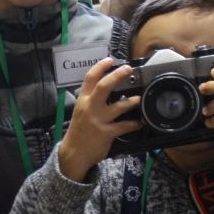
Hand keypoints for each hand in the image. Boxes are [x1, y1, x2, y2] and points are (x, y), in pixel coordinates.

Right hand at [55, 60, 142, 181]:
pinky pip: (124, 126)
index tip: (110, 59)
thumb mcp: (80, 111)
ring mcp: (98, 120)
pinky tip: (140, 122)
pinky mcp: (106, 133)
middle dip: (117, 76)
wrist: (73, 153)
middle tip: (128, 69)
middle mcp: (90, 107)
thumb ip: (91, 99)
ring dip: (132, 101)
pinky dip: (134, 124)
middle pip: (104, 87)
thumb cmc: (79, 131)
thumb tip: (107, 86)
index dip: (100, 67)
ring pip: (119, 106)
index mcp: (83, 100)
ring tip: (139, 99)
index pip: (89, 79)